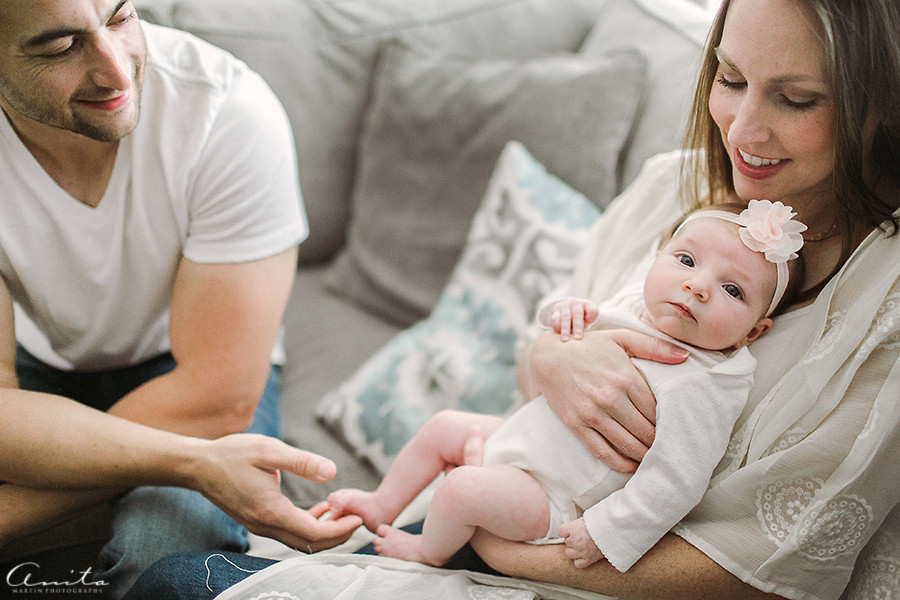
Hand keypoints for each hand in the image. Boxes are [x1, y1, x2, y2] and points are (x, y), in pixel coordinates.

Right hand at [194, 434, 362, 551]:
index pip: (314, 532)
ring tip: (342, 511)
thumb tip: (331, 471)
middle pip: (309, 544)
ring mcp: (260, 527)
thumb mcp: (268, 450)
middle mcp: (265, 526)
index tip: (358, 516)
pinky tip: (320, 509)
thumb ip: (301, 462)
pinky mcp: (258, 522)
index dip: (340, 528)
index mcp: (270, 511)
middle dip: (337, 534)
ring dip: (324, 531)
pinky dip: (309, 526)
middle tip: (356, 516)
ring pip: (300, 541)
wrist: (199, 466)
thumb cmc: (232, 454)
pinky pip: (289, 533)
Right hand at [529, 328, 686, 471]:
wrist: (546, 355)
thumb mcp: (621, 338)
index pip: (656, 410)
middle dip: (659, 441)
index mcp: (625, 377)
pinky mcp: (576, 424)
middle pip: (645, 430)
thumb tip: (684, 357)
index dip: (668, 422)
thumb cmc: (587, 345)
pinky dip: (620, 464)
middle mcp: (610, 397)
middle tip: (668, 446)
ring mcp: (592, 413)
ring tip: (654, 457)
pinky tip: (631, 466)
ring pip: (628, 445)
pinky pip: (602, 452)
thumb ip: (654, 346)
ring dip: (644, 455)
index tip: (674, 428)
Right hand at [548, 299, 598, 340]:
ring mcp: (565, 306)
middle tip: (578, 337)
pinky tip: (557, 332)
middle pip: (577, 314)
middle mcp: (576, 304)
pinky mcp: (556, 310)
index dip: (591, 316)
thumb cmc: (582, 319)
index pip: (592, 310)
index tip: (589, 322)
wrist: (568, 311)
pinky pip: (555, 317)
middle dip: (577, 326)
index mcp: (588, 305)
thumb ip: (591, 321)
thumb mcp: (589, 319)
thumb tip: (588, 326)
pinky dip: (556, 325)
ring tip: (565, 339)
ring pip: (565, 316)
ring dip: (565, 328)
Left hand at [558, 518, 602, 568]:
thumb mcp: (586, 519)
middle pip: (566, 542)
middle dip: (572, 540)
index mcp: (573, 528)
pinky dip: (580, 561)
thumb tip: (572, 528)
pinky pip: (577, 564)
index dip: (566, 531)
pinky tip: (585, 555)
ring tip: (583, 546)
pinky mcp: (588, 559)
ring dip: (574, 550)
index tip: (572, 530)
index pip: (560, 531)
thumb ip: (577, 525)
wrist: (613, 531)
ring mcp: (581, 551)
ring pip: (569, 553)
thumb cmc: (600, 523)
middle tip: (583, 537)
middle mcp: (575, 540)